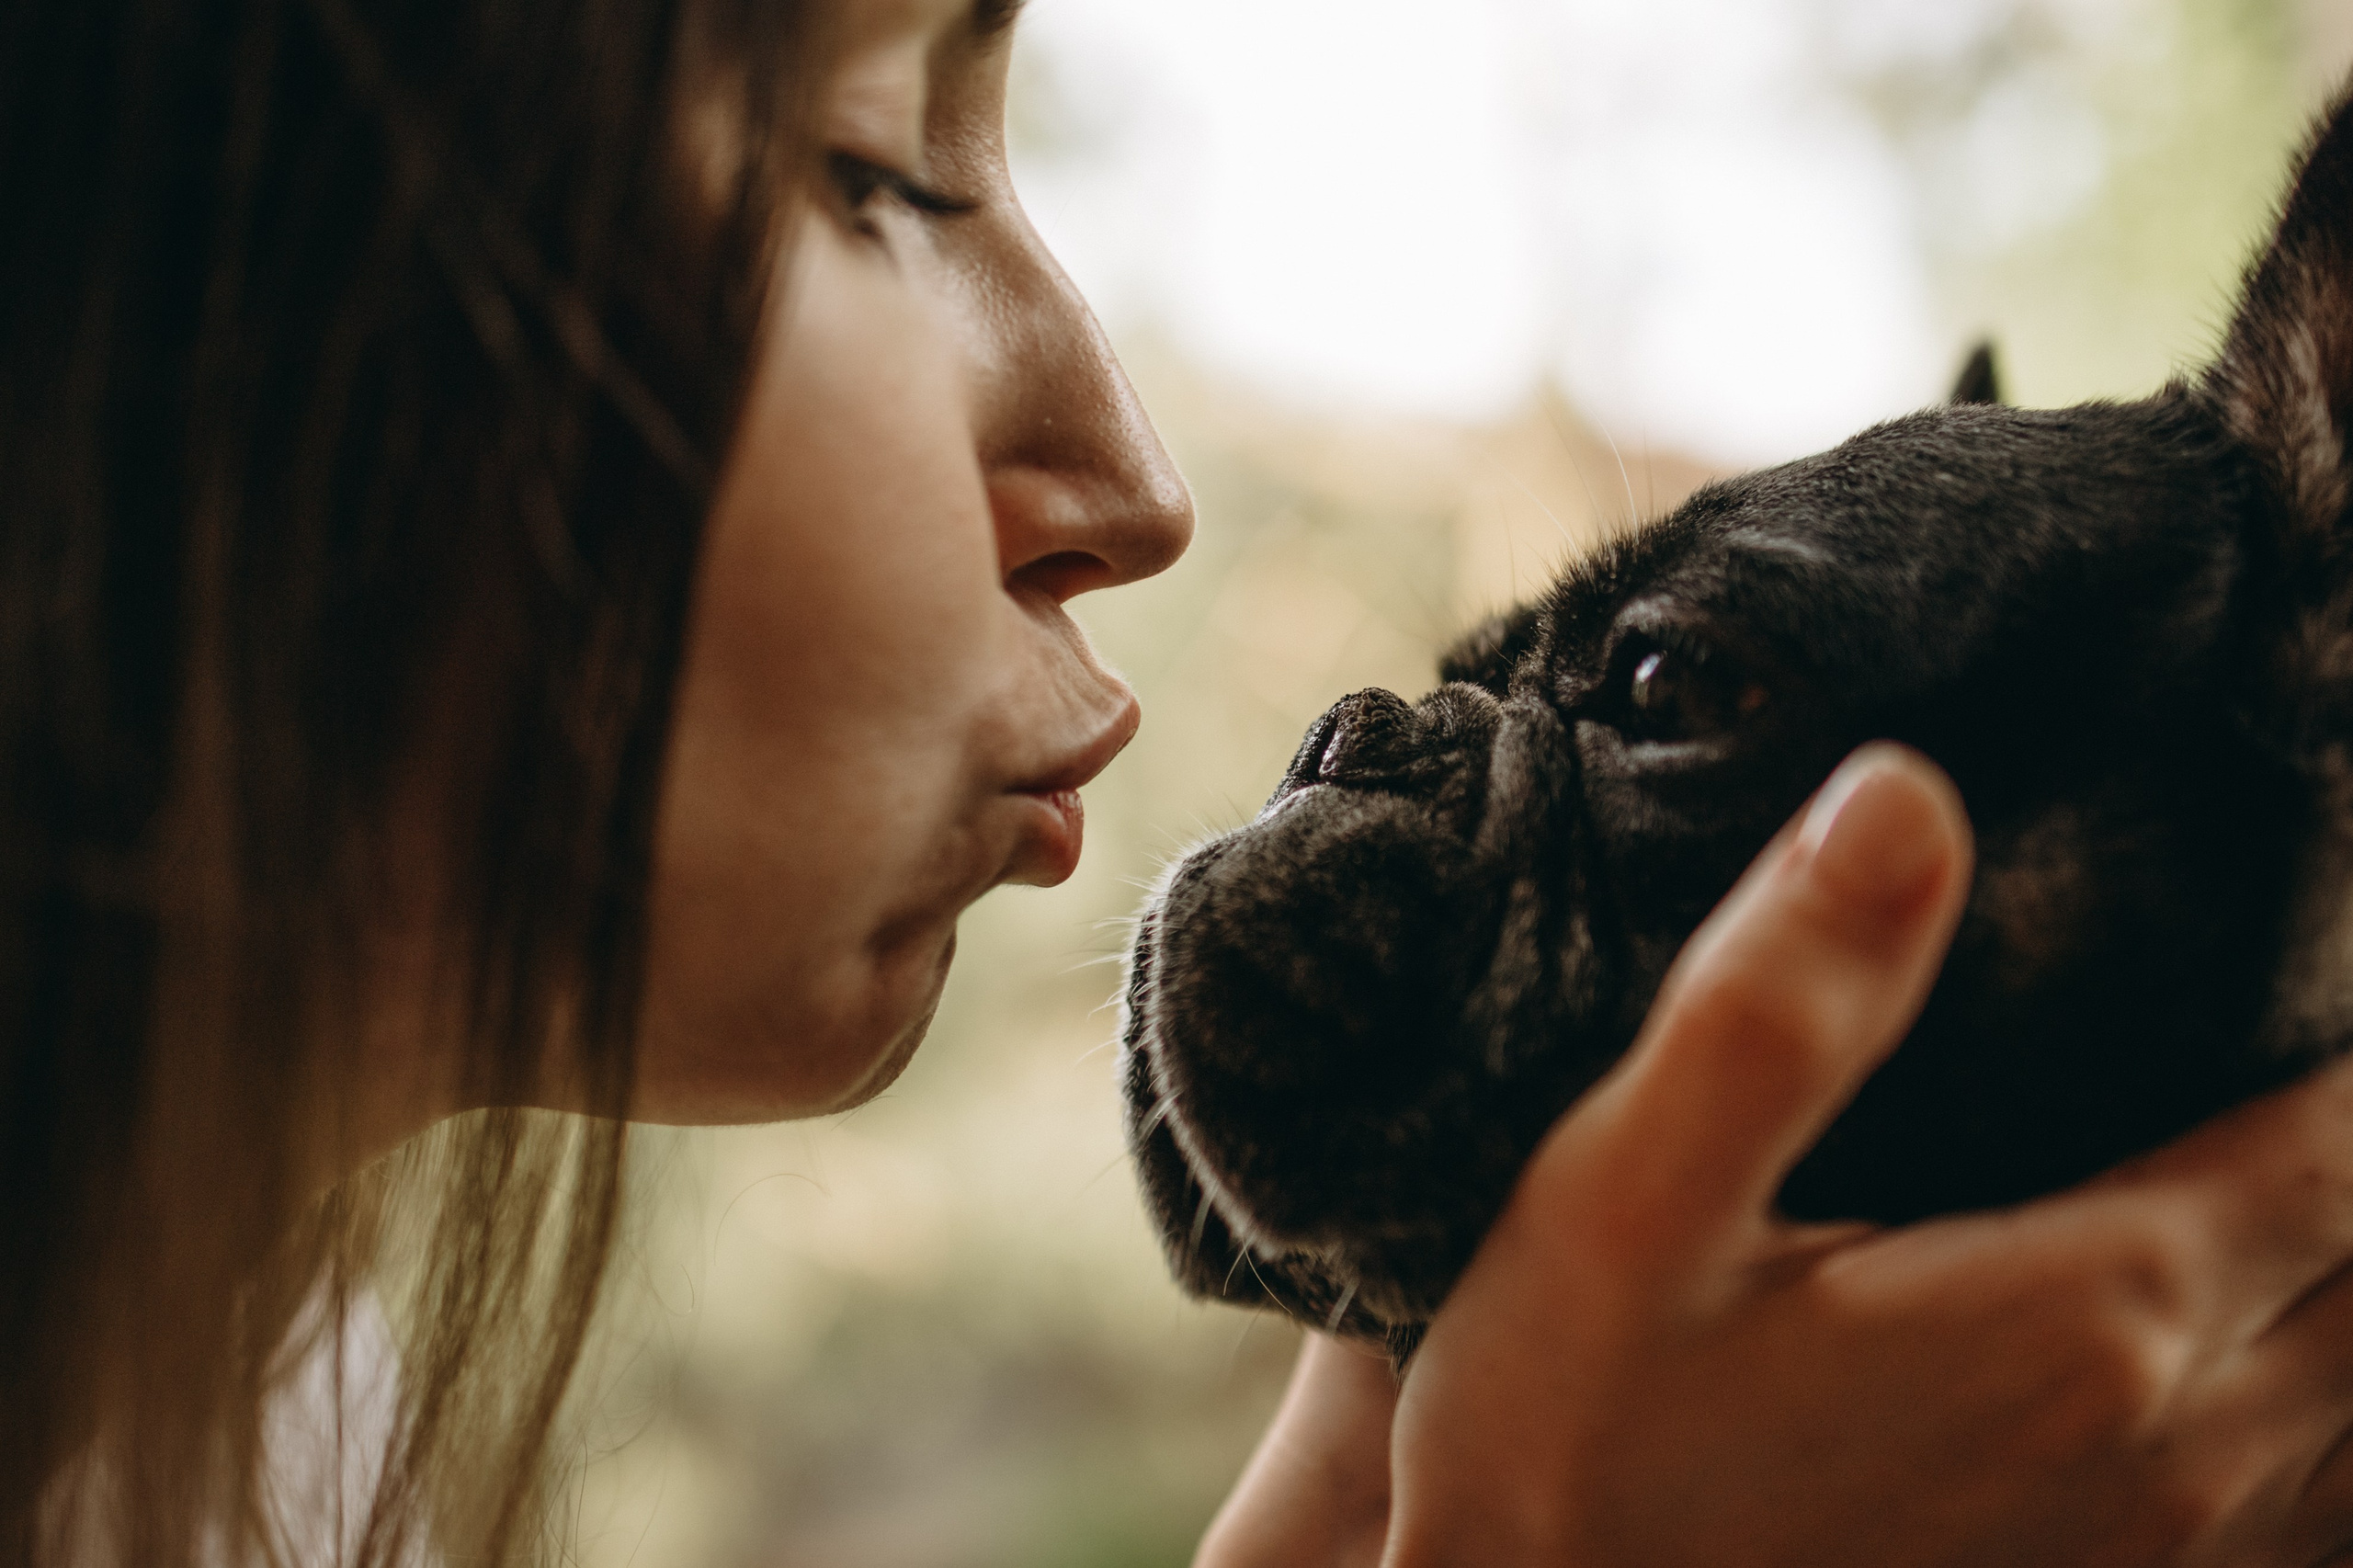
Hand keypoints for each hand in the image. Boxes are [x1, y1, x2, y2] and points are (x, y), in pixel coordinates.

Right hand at [1200, 744, 2352, 1566]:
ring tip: (2290, 1173)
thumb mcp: (1627, 1202)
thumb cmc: (1566, 1451)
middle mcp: (2174, 1451)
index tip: (2310, 940)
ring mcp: (2156, 1562)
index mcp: (2088, 1313)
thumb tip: (1905, 794)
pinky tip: (2261, 1371)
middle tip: (2290, 1038)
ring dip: (2347, 1278)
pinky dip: (2318, 1421)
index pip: (2339, 1143)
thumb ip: (1778, 1003)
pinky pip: (2305, 1523)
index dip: (2350, 1039)